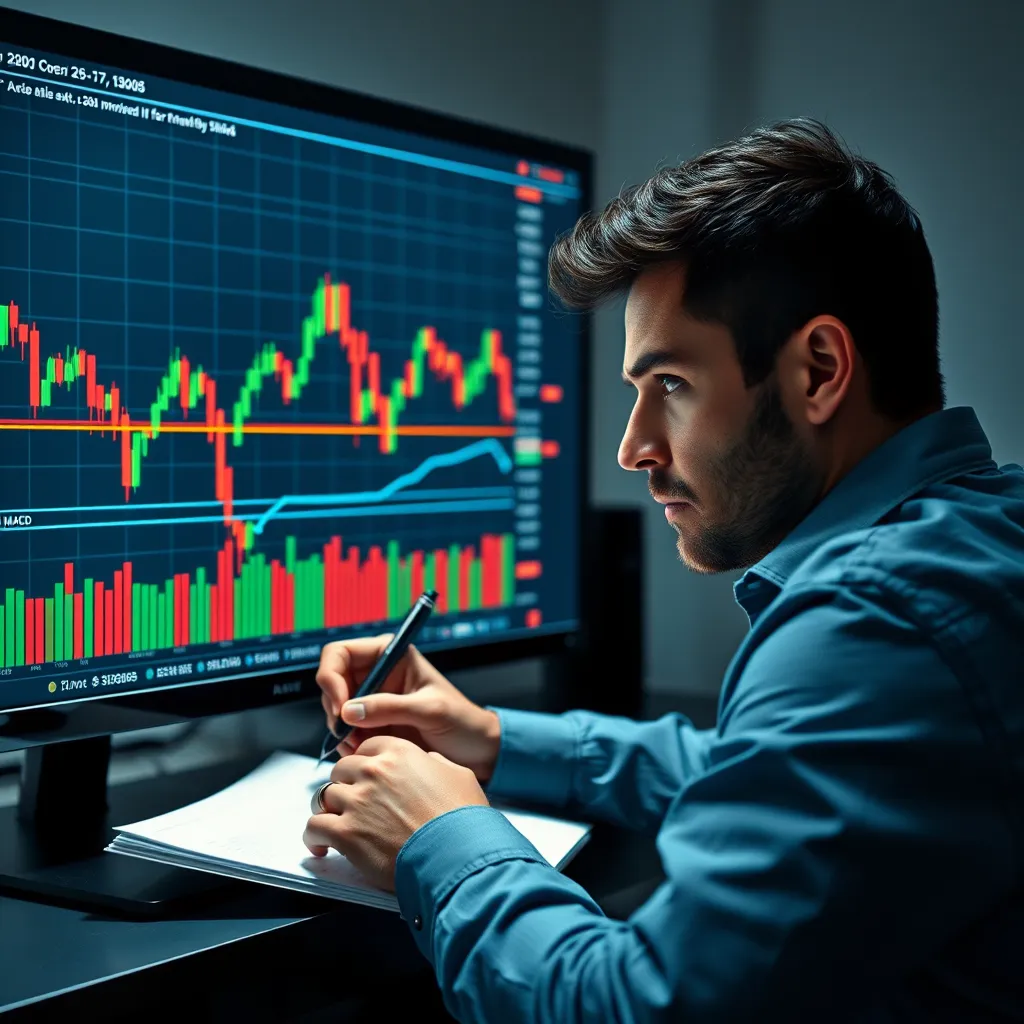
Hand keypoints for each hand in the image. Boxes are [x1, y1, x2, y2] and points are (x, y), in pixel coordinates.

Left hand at [303, 734, 488, 889]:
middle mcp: (373, 771)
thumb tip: (425, 761)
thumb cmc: (462, 818)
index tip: (366, 775)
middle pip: (342, 770)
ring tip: (336, 822)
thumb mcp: (458, 774)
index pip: (367, 747)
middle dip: (346, 784)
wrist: (456, 856)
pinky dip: (314, 837)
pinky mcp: (345, 834)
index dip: (366, 762)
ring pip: (324, 797)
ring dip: (330, 810)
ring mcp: (357, 802)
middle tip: (354, 801)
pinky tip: (320, 845)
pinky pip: (314, 828)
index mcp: (399, 752)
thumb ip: (434, 762)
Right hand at [316, 636, 501, 781]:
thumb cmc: (462, 722)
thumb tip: (348, 711)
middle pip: (332, 682)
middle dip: (334, 708)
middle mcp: (377, 674)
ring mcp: (373, 701)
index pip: (340, 652)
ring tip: (361, 746)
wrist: (477, 752)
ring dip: (340, 730)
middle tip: (347, 733)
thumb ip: (389, 707)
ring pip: (335, 710)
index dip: (332, 676)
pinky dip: (346, 744)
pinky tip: (363, 752)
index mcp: (391, 655)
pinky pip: (344, 732)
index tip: (340, 707)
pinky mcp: (372, 726)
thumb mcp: (429, 711)